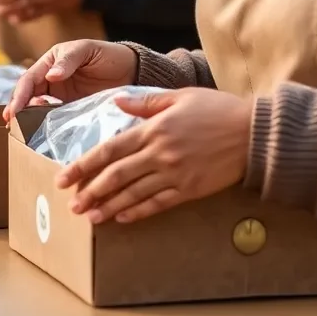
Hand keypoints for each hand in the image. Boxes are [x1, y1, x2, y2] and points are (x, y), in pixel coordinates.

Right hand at [4, 40, 136, 120]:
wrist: (132, 71)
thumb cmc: (109, 55)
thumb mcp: (88, 50)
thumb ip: (69, 60)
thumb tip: (50, 75)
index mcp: (52, 61)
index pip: (30, 78)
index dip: (19, 94)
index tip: (14, 110)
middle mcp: (51, 80)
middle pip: (28, 95)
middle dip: (18, 108)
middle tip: (12, 123)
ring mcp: (60, 97)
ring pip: (37, 108)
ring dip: (28, 118)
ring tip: (24, 128)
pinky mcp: (71, 111)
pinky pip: (53, 119)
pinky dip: (44, 125)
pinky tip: (41, 132)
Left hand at [57, 88, 252, 224]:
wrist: (252, 133)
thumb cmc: (217, 109)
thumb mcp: (181, 96)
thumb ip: (146, 102)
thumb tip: (116, 102)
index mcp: (155, 128)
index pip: (111, 149)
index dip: (84, 164)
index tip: (64, 177)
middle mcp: (160, 153)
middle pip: (116, 176)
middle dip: (90, 191)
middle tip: (71, 205)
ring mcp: (174, 174)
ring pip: (133, 194)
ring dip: (109, 207)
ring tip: (89, 217)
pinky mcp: (189, 190)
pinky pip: (157, 204)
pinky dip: (138, 212)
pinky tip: (122, 219)